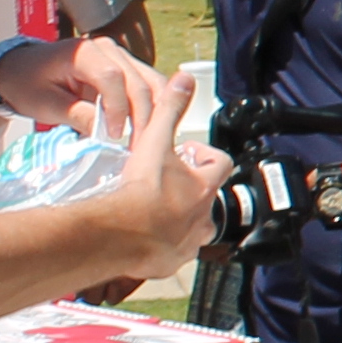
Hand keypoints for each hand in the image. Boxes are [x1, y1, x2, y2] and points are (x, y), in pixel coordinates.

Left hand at [3, 34, 171, 144]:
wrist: (22, 71)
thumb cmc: (29, 85)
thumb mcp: (46, 104)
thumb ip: (77, 115)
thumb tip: (106, 135)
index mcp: (82, 52)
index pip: (112, 77)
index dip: (118, 108)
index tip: (114, 135)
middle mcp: (107, 48)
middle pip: (137, 80)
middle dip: (141, 116)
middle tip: (136, 147)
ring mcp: (119, 56)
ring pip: (150, 81)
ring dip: (152, 112)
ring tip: (145, 140)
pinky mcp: (125, 67)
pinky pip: (147, 85)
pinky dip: (150, 106)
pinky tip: (145, 128)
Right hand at [96, 76, 219, 276]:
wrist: (120, 234)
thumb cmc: (141, 189)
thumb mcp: (155, 141)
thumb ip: (169, 109)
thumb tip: (184, 79)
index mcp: (204, 186)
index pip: (221, 164)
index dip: (205, 155)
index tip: (186, 152)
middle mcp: (203, 216)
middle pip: (208, 199)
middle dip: (191, 190)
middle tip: (166, 183)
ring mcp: (189, 243)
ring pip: (193, 229)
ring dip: (179, 219)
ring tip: (153, 211)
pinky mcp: (170, 263)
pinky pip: (172, 254)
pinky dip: (162, 246)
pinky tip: (142, 238)